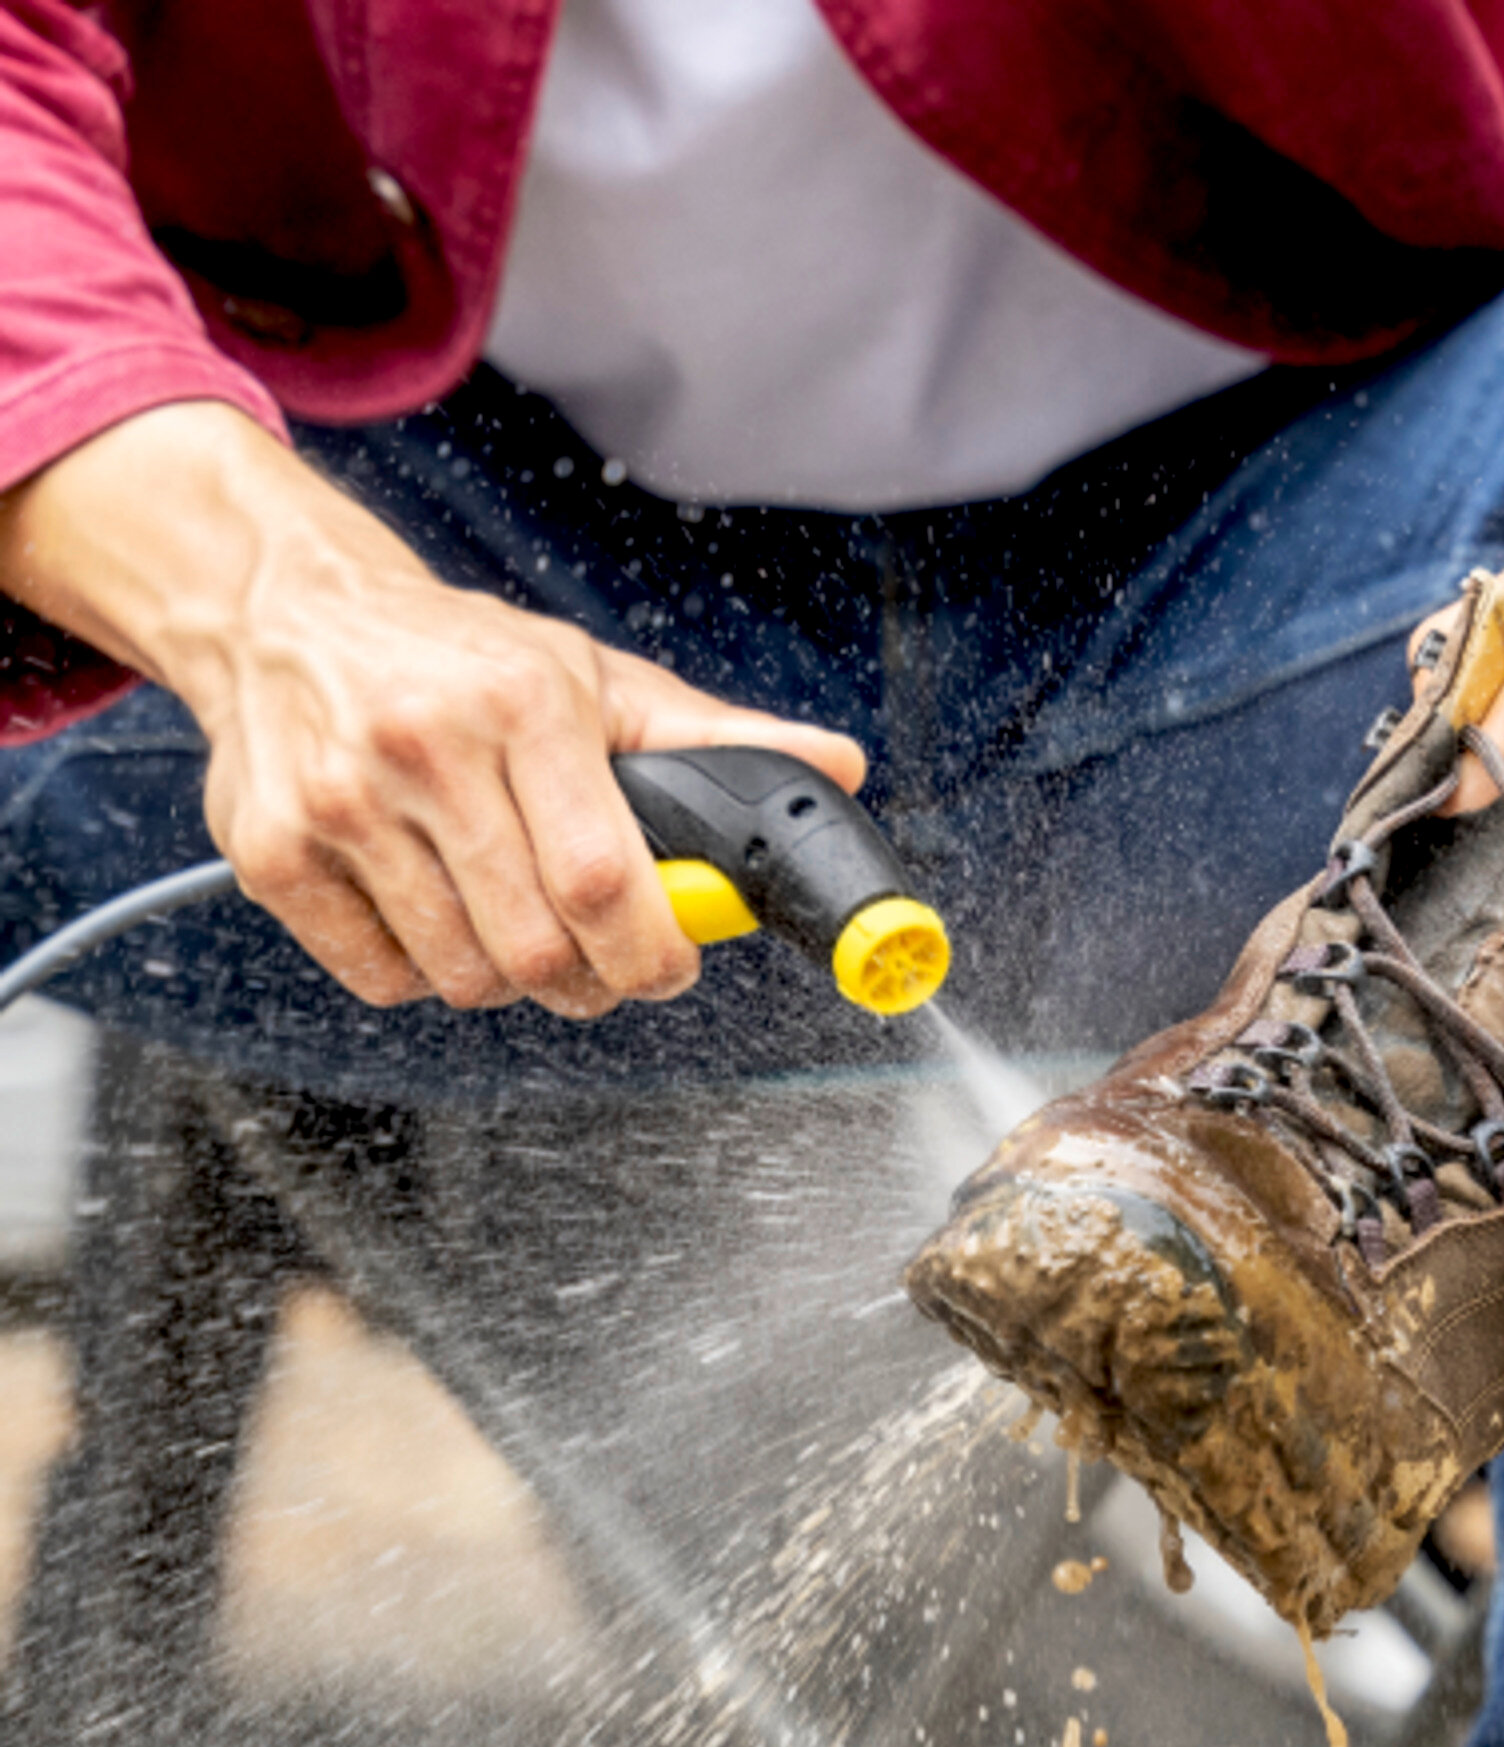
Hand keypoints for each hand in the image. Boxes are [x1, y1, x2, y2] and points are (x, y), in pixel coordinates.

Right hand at [0, 401, 865, 1014]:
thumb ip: (715, 738)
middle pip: (537, 950)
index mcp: (522, 702)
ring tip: (517, 922)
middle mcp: (424, 748)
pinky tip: (435, 911)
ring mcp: (339, 804)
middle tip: (604, 962)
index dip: (652, 953)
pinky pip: (382, 980)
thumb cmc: (463, 657)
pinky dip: (424, 974)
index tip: (671, 965)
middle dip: (594, 983)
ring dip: (511, 980)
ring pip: (463, 978)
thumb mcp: (593, 678)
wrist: (287, 612)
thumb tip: (838, 766)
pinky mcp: (270, 852)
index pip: (603, 880)